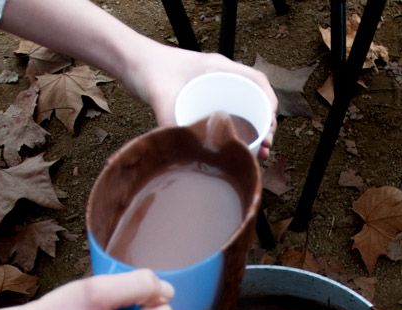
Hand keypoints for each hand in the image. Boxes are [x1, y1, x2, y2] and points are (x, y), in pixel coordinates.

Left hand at [129, 44, 278, 158]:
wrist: (131, 64)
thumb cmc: (148, 70)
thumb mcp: (161, 96)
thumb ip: (169, 120)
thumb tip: (184, 151)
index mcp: (218, 68)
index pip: (257, 82)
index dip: (269, 105)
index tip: (270, 128)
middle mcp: (220, 77)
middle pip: (255, 99)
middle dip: (265, 125)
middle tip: (265, 149)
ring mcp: (213, 88)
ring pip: (243, 109)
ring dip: (253, 131)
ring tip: (256, 154)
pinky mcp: (204, 99)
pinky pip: (229, 114)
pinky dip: (236, 131)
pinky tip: (234, 149)